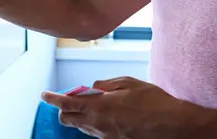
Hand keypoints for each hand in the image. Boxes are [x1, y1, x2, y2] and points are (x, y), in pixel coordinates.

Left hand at [40, 76, 197, 138]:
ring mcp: (105, 136)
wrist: (171, 126)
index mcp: (99, 107)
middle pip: (68, 120)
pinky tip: (109, 114)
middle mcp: (98, 124)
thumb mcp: (130, 83)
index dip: (52, 99)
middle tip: (75, 98)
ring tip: (98, 104)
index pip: (66, 104)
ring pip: (81, 127)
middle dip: (65, 109)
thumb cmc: (154, 102)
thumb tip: (94, 87)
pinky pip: (95, 132)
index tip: (45, 95)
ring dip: (81, 116)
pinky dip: (94, 122)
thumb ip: (108, 84)